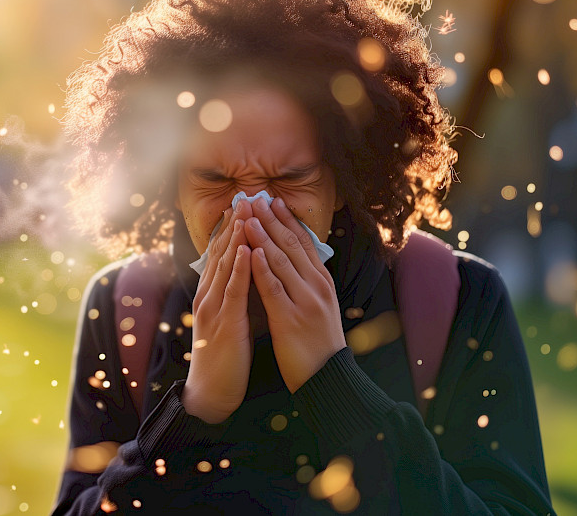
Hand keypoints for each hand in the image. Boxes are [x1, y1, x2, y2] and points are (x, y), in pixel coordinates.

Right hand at [182, 200, 254, 423]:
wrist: (211, 393)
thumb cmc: (225, 357)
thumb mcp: (230, 319)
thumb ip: (237, 295)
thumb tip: (253, 272)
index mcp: (212, 294)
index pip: (222, 254)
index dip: (232, 228)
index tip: (243, 204)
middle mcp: (208, 296)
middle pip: (221, 253)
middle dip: (234, 224)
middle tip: (245, 196)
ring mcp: (213, 308)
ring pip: (224, 266)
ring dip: (235, 237)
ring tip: (246, 212)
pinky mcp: (222, 323)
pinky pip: (232, 291)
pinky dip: (238, 268)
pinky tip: (245, 250)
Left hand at [244, 196, 345, 392]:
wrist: (328, 378)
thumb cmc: (318, 343)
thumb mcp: (319, 305)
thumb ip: (306, 281)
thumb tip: (294, 258)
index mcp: (322, 281)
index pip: (304, 242)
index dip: (287, 220)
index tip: (273, 200)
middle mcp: (316, 286)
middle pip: (292, 245)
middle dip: (272, 220)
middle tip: (255, 198)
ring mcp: (305, 301)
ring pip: (281, 261)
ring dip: (263, 236)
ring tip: (248, 216)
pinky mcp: (291, 318)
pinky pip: (274, 289)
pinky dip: (262, 268)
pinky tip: (251, 252)